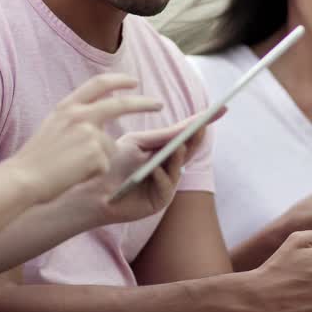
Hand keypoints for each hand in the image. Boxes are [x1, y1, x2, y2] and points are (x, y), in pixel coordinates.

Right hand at [5, 74, 161, 202]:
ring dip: (98, 159)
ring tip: (73, 168)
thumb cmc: (34, 160)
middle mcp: (80, 115)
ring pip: (110, 146)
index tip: (134, 82)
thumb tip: (99, 122)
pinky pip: (105, 165)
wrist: (23, 180)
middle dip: (143, 102)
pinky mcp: (97, 155)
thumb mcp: (52, 128)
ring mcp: (90, 134)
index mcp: (67, 107)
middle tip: (159, 104)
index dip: (119, 80)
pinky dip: (94, 172)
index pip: (98, 83)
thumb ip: (75, 119)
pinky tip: (75, 175)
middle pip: (121, 104)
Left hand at [51, 108, 225, 226]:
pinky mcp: (158, 202)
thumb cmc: (111, 163)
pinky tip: (154, 169)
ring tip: (180, 145)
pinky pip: (166, 187)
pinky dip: (161, 176)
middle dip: (196, 138)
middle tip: (203, 126)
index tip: (220, 109)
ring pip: (179, 168)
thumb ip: (161, 137)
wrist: (91, 188)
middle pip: (188, 151)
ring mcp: (165, 185)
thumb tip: (187, 127)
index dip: (202, 123)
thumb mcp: (137, 143)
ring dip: (179, 156)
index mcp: (162, 150)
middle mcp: (168, 167)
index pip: (186, 134)